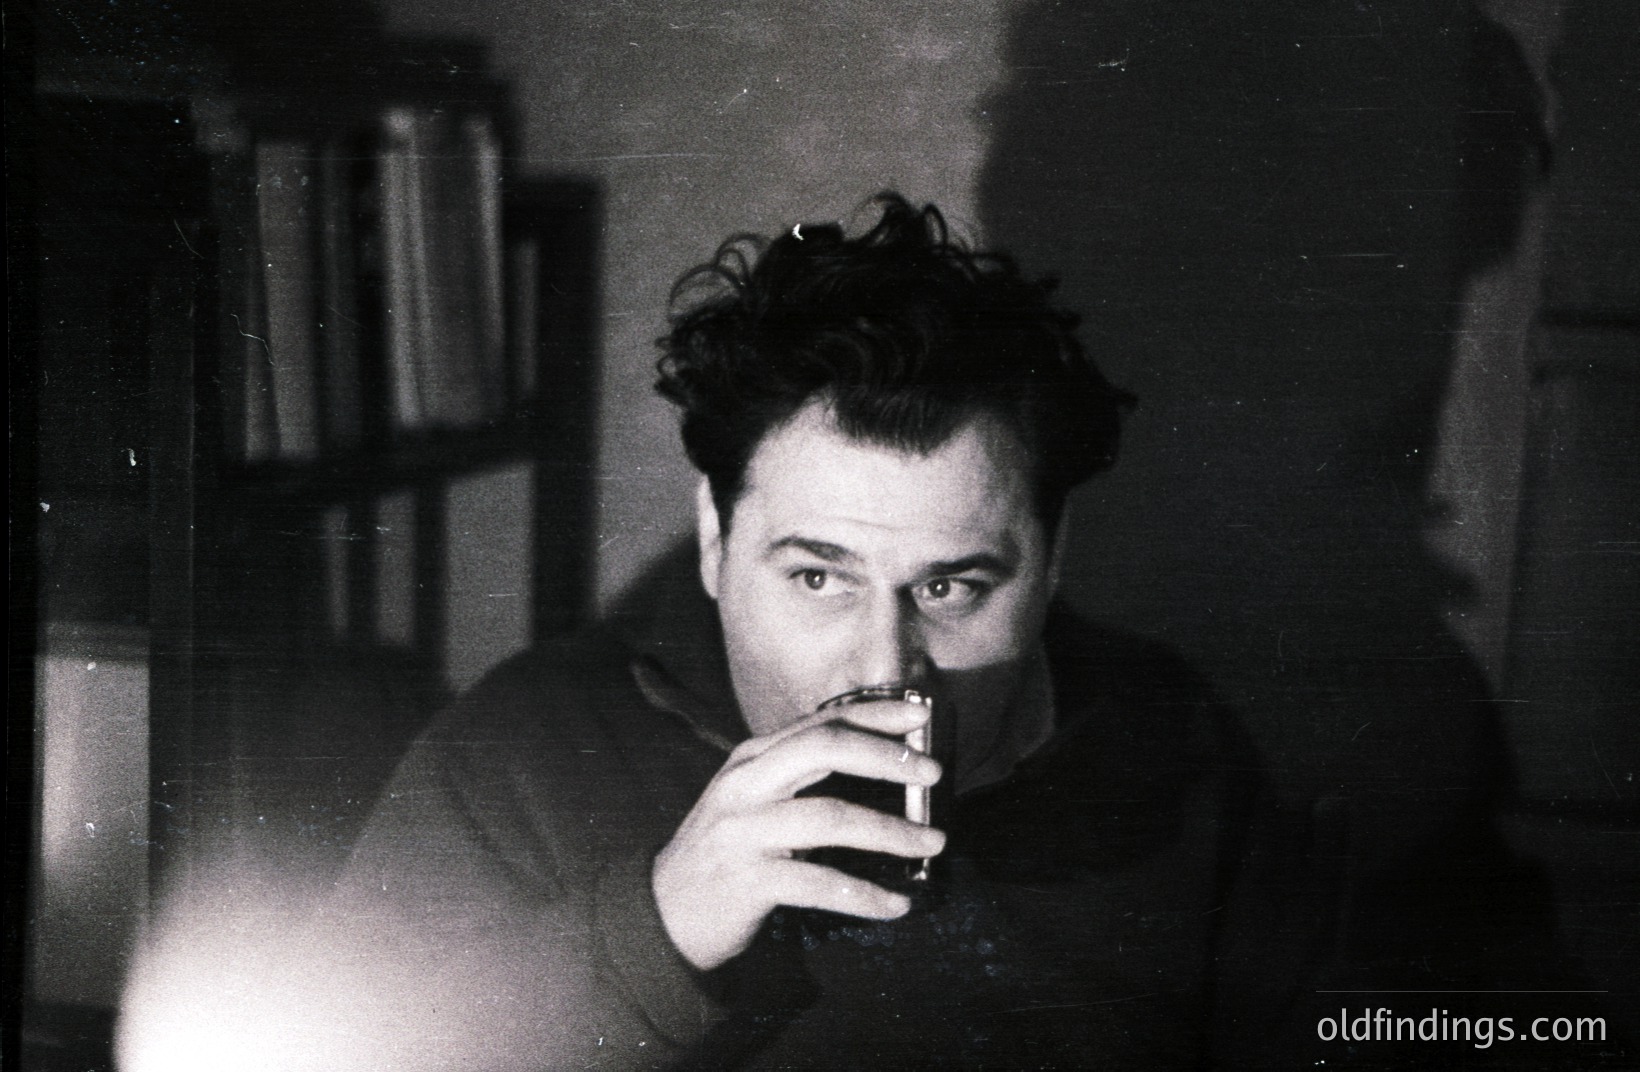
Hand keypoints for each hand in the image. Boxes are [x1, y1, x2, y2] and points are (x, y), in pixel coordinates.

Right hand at [651, 701, 945, 970]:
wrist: (663, 911)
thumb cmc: (726, 851)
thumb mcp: (753, 799)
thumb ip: (801, 776)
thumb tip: (881, 764)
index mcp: (753, 758)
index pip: (820, 722)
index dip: (873, 715)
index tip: (921, 715)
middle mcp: (746, 785)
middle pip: (822, 749)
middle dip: (885, 757)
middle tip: (933, 772)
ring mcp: (743, 832)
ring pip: (829, 818)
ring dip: (890, 831)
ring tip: (932, 843)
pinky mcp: (747, 881)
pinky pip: (819, 883)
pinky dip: (864, 895)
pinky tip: (895, 904)